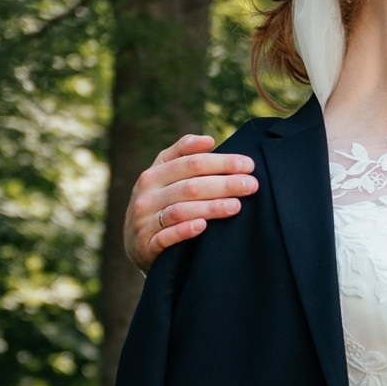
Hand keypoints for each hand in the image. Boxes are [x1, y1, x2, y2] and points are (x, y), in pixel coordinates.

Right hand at [127, 135, 258, 268]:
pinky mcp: (145, 245)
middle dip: (224, 184)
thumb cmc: (158, 203)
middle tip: (251, 185)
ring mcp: (144, 220)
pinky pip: (166, 236)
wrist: (135, 244)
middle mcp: (147, 195)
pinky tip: (204, 226)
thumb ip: (182, 155)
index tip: (248, 164)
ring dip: (211, 207)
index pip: (191, 162)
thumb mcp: (163, 176)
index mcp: (153, 174)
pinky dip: (185, 230)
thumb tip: (208, 140)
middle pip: (190, 185)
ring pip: (181, 210)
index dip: (221, 162)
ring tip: (236, 206)